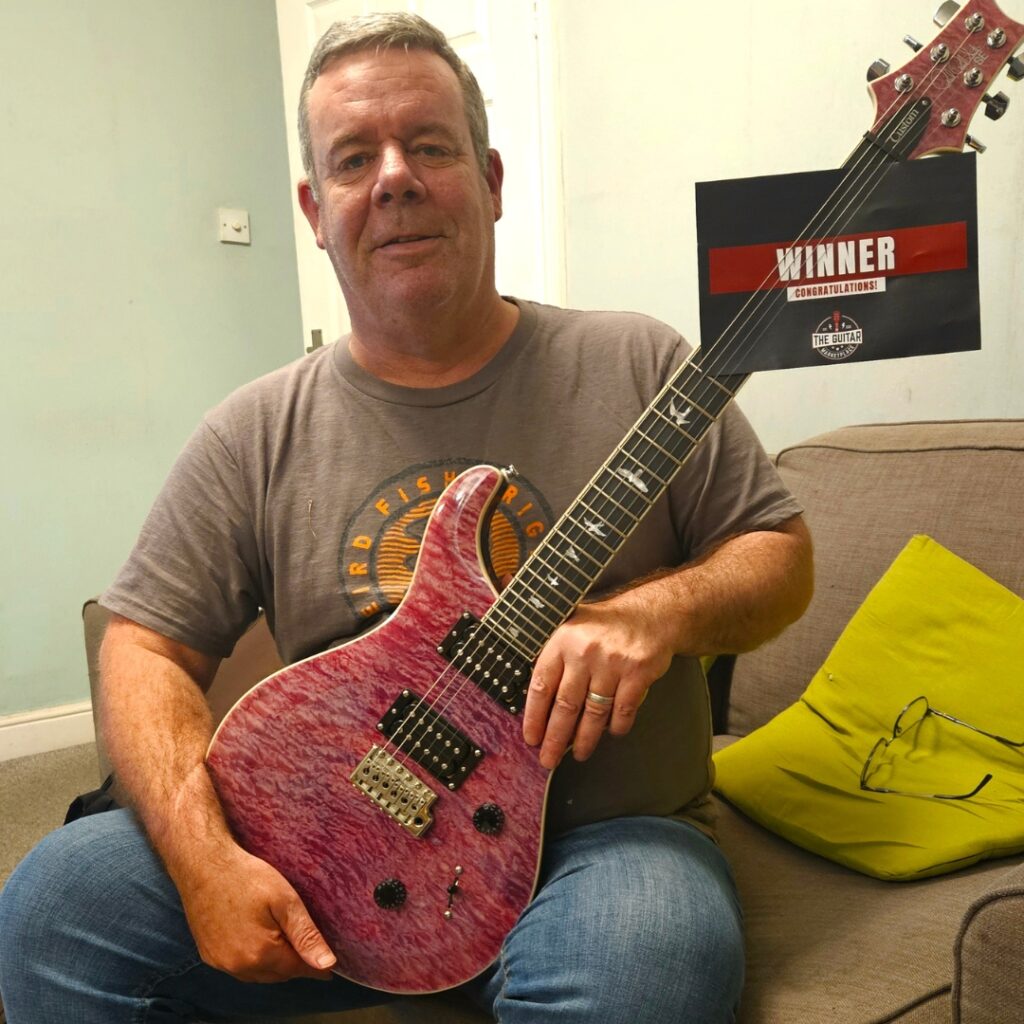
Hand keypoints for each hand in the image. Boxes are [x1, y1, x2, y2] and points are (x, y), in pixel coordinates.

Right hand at [180, 843, 336, 983]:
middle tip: (310, 951)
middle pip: (277, 974)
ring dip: (274, 966)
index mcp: (260, 954)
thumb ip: (306, 936)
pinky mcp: (209, 955)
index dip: (315, 968)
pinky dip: (253, 962)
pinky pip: (238, 968)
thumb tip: (327, 964)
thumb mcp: (285, 901)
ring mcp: (220, 962)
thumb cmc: (246, 877)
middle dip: (295, 965)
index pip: (297, 970)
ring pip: (258, 974)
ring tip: (287, 947)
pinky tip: (259, 945)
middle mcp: (238, 965)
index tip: (330, 969)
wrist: (204, 865)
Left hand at [521, 589, 674, 768]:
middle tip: (549, 759)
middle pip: (565, 705)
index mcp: (563, 641)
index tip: (532, 738)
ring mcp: (612, 663)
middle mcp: (585, 652)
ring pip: (594, 712)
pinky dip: (617, 726)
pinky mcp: (637, 672)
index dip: (535, 717)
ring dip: (585, 738)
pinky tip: (612, 732)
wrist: (651, 615)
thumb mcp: (573, 628)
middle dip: (555, 738)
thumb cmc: (606, 626)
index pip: (542, 686)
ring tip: (579, 753)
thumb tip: (536, 698)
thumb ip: (555, 656)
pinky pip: (623, 710)